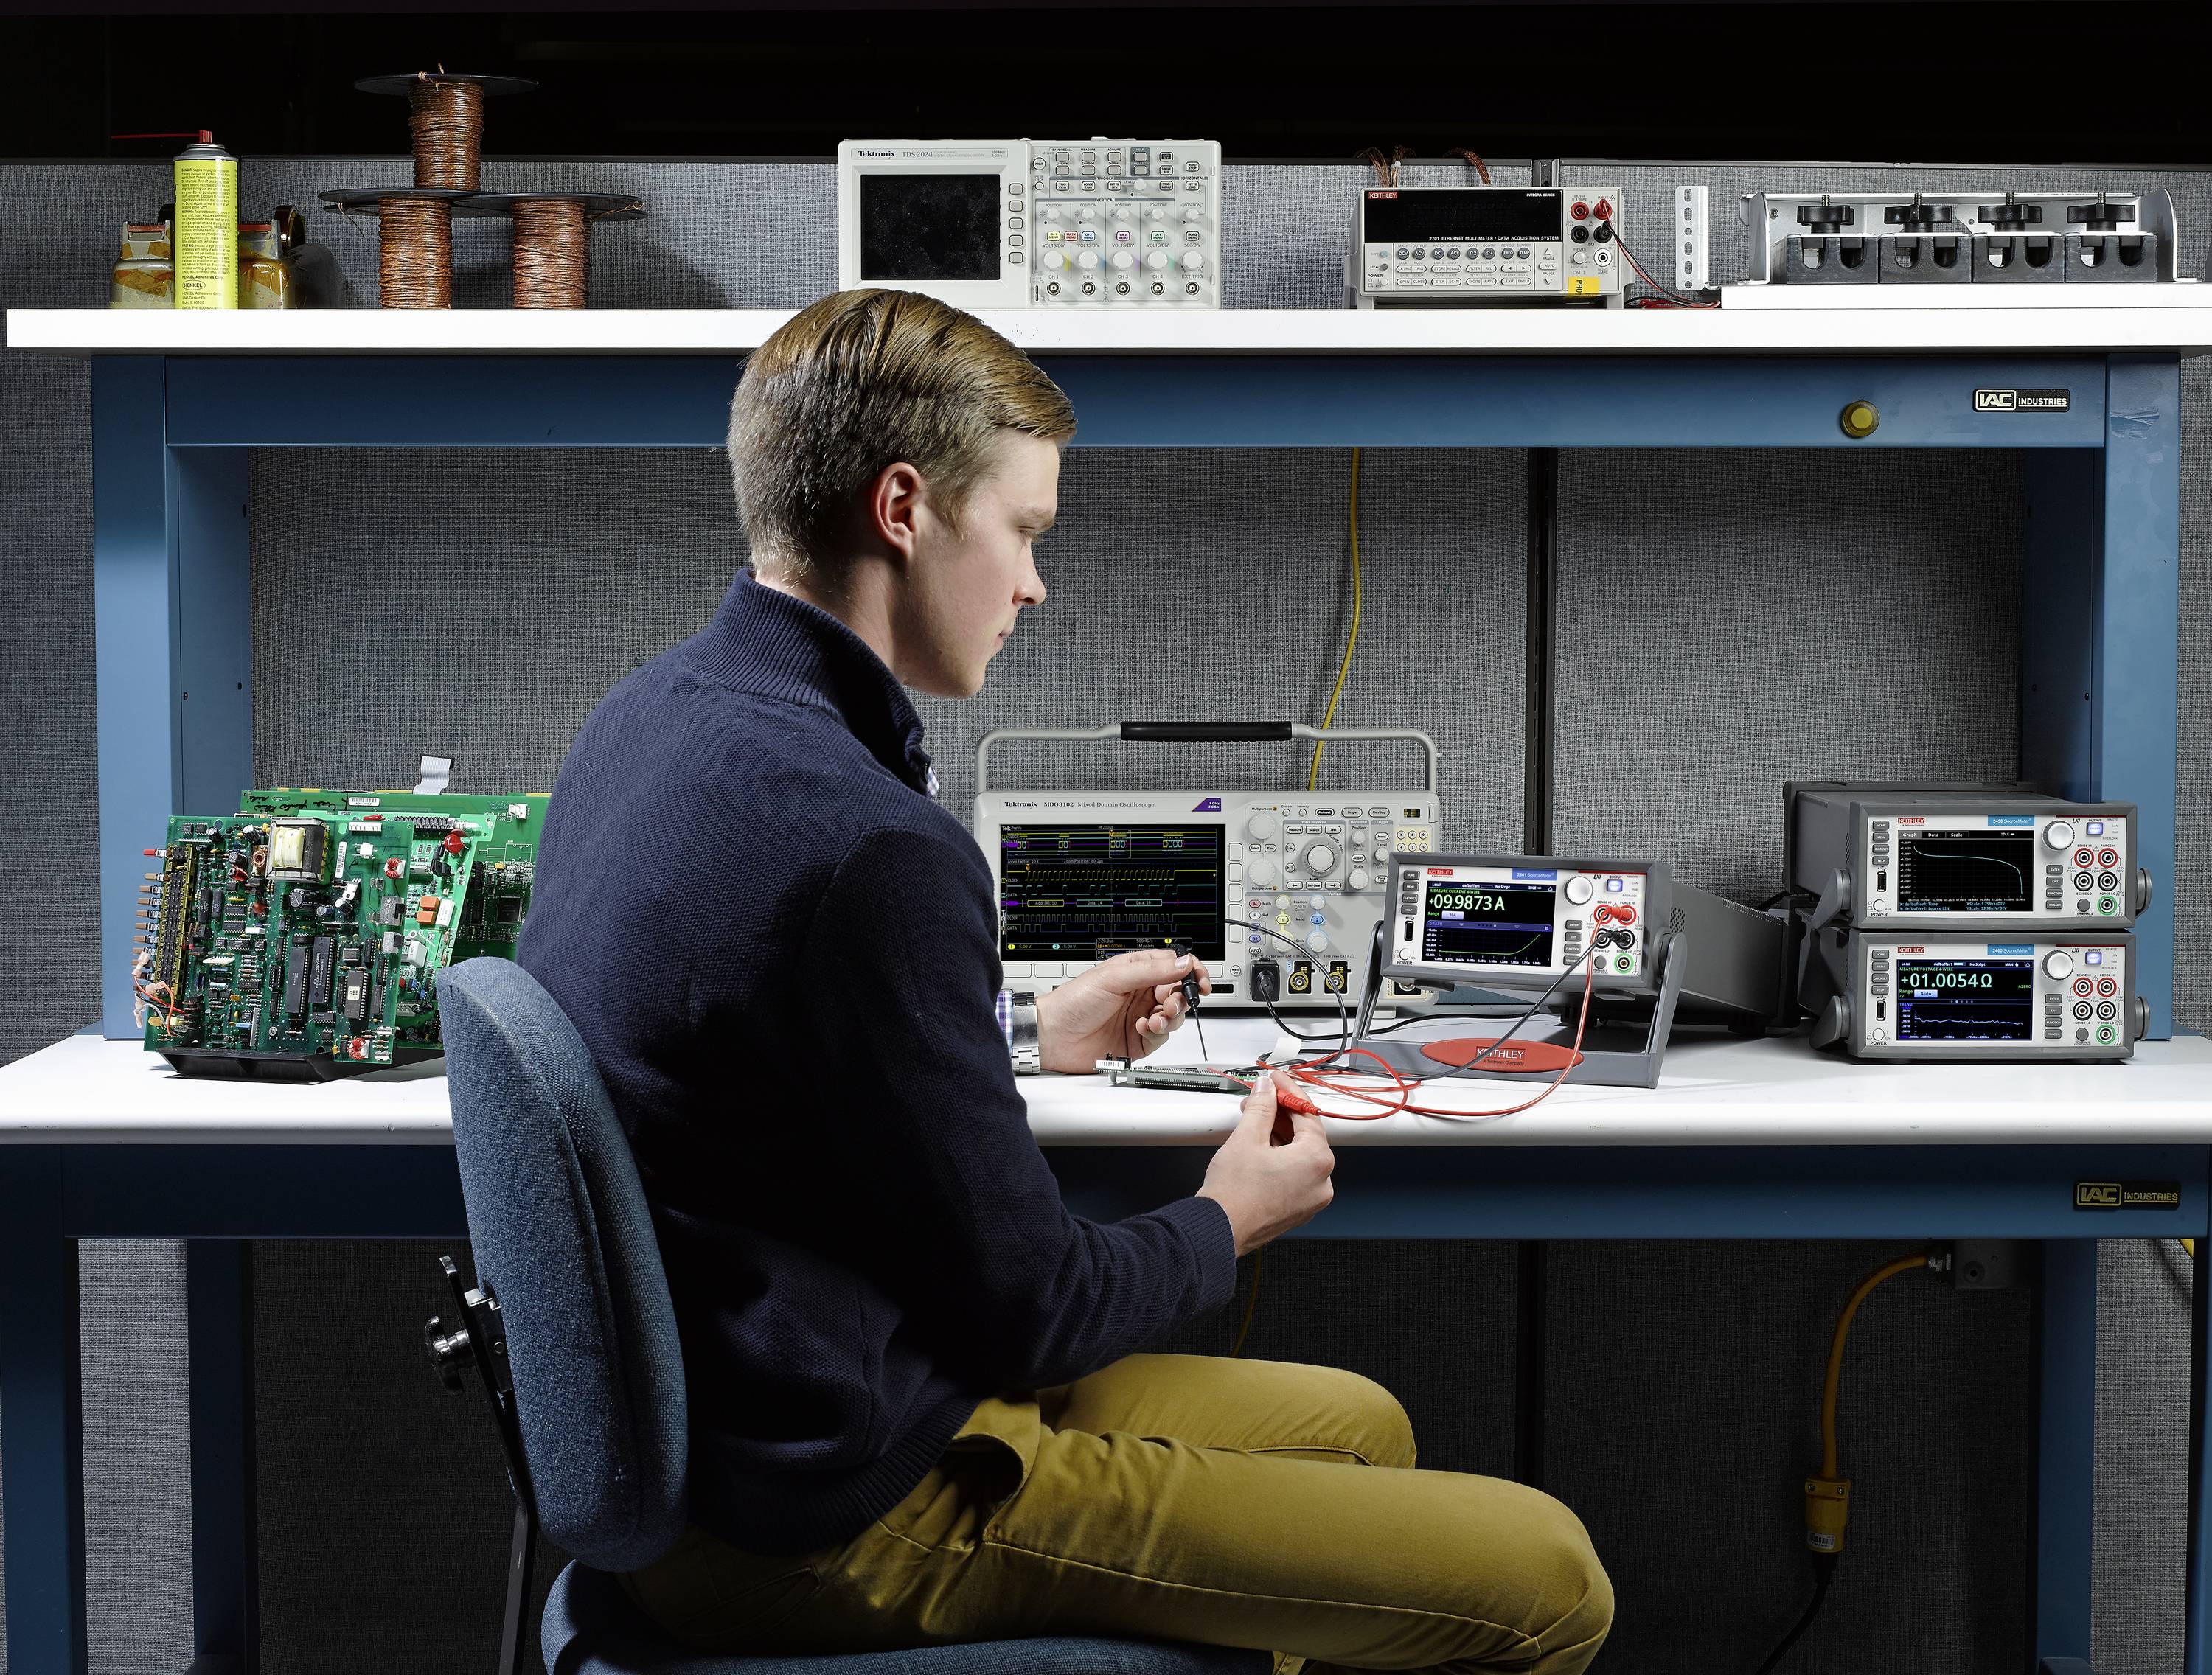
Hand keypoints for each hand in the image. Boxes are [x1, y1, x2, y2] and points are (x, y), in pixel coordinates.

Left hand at [1034, 949, 1211, 1072]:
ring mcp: (1142, 1016)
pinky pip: (1162, 1036)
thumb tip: (1184, 963)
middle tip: (1171, 1004)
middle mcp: (1142, 993)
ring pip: (1174, 1016)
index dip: (1191, 971)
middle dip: (1181, 998)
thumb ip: (1152, 970)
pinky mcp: (1140, 1040)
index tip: (1200, 981)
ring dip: (1170, 1017)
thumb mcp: (1114, 978)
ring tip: (1154, 1019)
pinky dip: (1157, 1032)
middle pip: (1178, 992)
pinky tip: (1142, 1028)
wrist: (1054, 1036)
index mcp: (1136, 971)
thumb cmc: (1074, 1001)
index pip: (1174, 966)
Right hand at [1197, 1072, 1334, 1256]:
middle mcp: (1321, 1182)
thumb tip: (1267, 1090)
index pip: (1307, 1114)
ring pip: (1299, 1155)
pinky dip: (1280, 1157)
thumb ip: (1262, 1108)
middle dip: (1281, 1114)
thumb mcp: (1247, 1138)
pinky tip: (1259, 1147)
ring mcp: (1310, 1199)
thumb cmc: (1233, 1194)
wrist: (1218, 1230)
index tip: (1275, 1081)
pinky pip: (1294, 1174)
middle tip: (1261, 1099)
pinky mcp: (1297, 1209)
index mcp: (1316, 1161)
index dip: (1288, 1092)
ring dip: (1279, 1135)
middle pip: (1305, 1134)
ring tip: (1253, 1123)